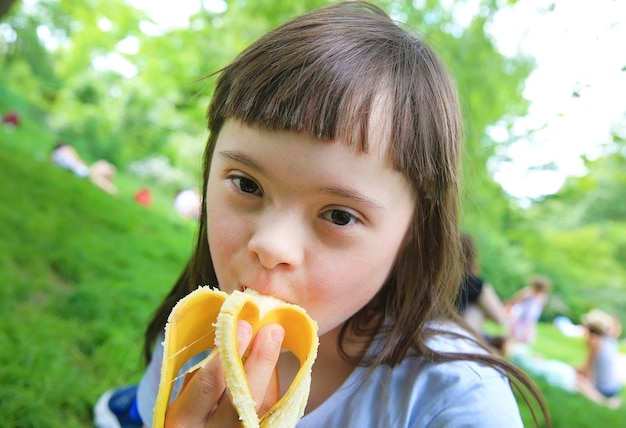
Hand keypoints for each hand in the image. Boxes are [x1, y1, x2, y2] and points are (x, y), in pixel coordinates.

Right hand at [165, 320, 284, 427]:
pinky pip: (270, 407)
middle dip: (261, 359)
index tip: (243, 326)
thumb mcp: (186, 394)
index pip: (209, 384)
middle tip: (272, 330)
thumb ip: (204, 370)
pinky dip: (271, 382)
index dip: (228, 354)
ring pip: (262, 402)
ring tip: (272, 338)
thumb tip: (233, 333)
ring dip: (269, 366)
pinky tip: (268, 365)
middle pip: (244, 396)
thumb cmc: (191, 413)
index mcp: (183, 419)